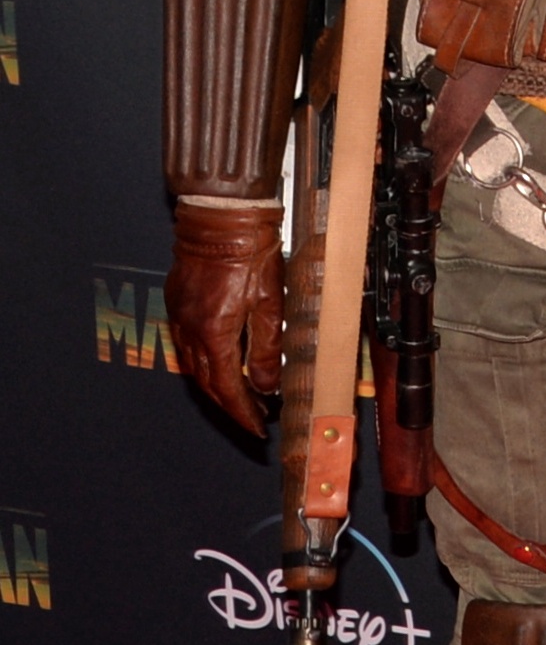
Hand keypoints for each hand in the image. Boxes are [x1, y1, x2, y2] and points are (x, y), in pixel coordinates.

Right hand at [166, 199, 284, 435]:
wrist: (222, 217)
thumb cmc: (251, 251)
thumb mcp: (269, 301)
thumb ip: (267, 347)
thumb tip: (266, 385)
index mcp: (214, 333)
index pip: (227, 388)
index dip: (242, 412)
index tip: (257, 427)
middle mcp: (190, 330)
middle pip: (207, 383)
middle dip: (230, 405)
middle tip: (254, 417)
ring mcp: (180, 317)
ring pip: (195, 366)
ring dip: (218, 386)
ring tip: (242, 395)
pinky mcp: (178, 304)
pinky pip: (189, 345)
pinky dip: (206, 362)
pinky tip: (223, 362)